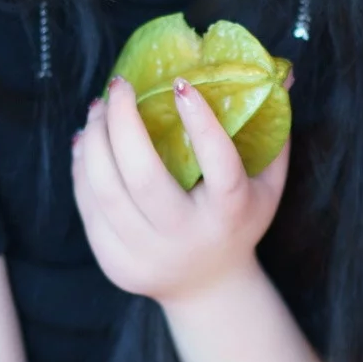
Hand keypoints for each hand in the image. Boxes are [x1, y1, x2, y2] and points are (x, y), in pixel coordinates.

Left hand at [71, 66, 293, 303]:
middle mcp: (187, 237)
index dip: (202, 123)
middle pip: (142, 177)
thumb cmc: (238, 220)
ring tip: (98, 108)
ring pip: (105, 190)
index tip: (180, 84)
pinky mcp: (115, 263)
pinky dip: (81, 167)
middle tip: (119, 85)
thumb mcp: (266, 183)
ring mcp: (147, 254)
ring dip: (95, 140)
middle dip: (122, 122)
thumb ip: (271, 131)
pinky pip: (88, 207)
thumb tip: (281, 75)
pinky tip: (87, 140)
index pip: (219, 166)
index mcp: (229, 214)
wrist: (207, 287)